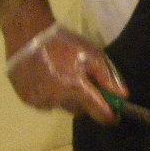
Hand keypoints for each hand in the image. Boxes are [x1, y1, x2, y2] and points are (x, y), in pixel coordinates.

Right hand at [6, 23, 128, 123]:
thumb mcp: (93, 55)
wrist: (26, 34)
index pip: (100, 115)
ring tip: (63, 76)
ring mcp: (40, 102)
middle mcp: (58, 101)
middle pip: (81, 110)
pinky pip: (46, 104)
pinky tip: (48, 79)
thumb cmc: (64, 43)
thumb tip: (122, 97)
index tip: (115, 114)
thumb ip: (109, 78)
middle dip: (86, 101)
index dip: (110, 116)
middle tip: (84, 82)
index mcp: (76, 90)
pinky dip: (51, 96)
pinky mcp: (27, 100)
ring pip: (63, 107)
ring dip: (68, 98)